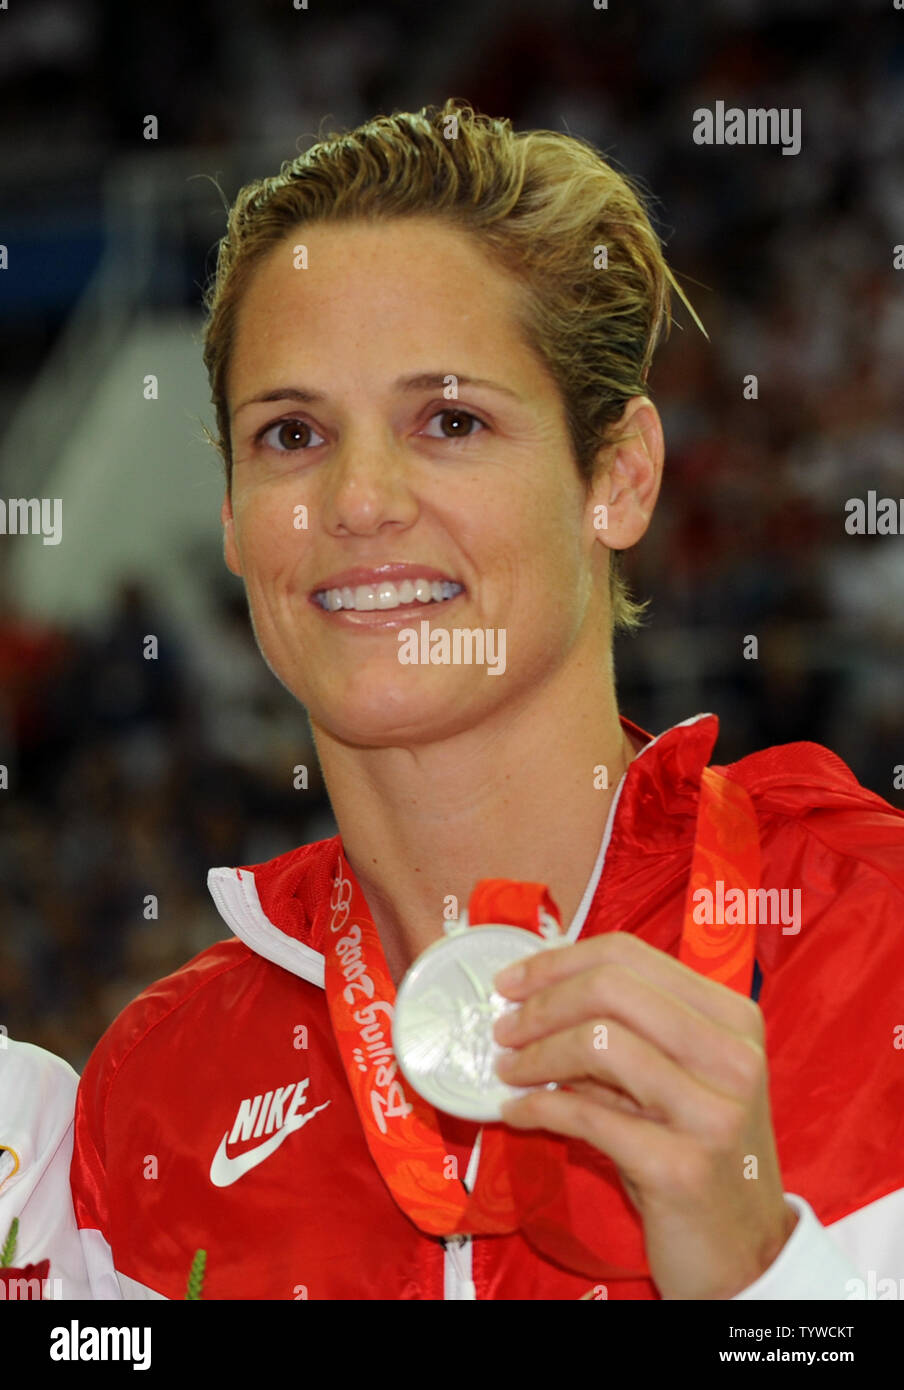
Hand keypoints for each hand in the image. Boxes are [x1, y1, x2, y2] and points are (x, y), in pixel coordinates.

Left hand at [492, 931, 797, 1298]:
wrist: (746, 1253)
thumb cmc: (699, 1155)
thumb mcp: (678, 1080)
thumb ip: (627, 1034)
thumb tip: (536, 998)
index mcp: (732, 1018)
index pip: (630, 955)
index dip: (559, 961)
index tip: (512, 981)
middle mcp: (732, 1056)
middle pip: (611, 988)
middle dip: (541, 1003)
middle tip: (504, 1029)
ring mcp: (713, 1112)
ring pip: (598, 1042)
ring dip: (536, 1054)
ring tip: (509, 1070)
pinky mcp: (682, 1167)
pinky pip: (587, 1115)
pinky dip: (539, 1107)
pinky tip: (518, 1112)